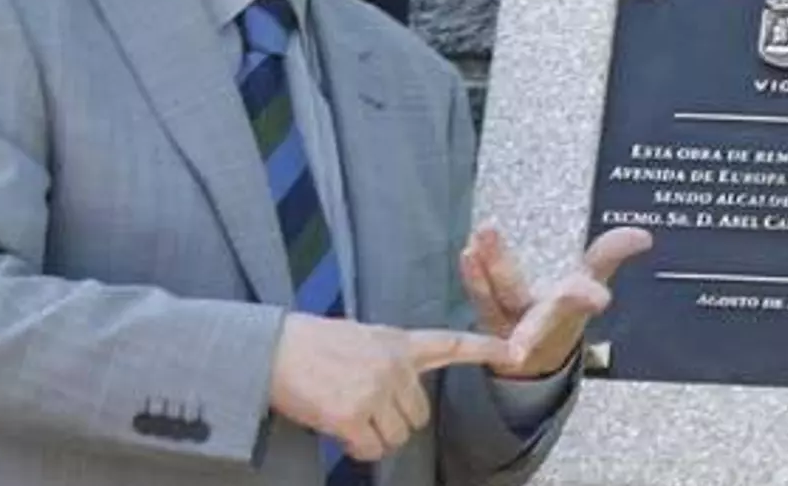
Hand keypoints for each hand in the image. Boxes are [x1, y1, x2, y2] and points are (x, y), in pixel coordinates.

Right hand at [268, 312, 513, 461]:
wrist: (271, 349)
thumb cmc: (311, 345)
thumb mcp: (361, 338)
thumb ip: (389, 359)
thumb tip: (396, 391)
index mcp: (398, 342)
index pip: (450, 343)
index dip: (485, 349)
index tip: (516, 352)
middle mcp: (394, 365)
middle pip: (418, 415)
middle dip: (394, 420)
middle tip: (361, 406)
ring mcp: (375, 389)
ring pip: (398, 436)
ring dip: (375, 436)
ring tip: (347, 412)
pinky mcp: (353, 414)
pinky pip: (371, 449)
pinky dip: (356, 447)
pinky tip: (338, 428)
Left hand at [459, 225, 651, 377]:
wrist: (528, 359)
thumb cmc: (560, 314)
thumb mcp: (587, 285)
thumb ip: (609, 256)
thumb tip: (643, 235)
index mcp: (571, 311)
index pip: (582, 299)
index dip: (589, 296)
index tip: (599, 298)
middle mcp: (542, 319)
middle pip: (548, 309)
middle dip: (544, 298)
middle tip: (554, 289)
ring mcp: (511, 321)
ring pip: (503, 298)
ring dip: (491, 272)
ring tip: (479, 243)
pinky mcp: (486, 315)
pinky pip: (480, 297)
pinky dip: (474, 277)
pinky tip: (468, 252)